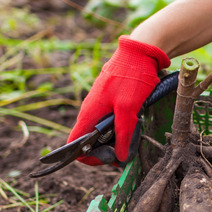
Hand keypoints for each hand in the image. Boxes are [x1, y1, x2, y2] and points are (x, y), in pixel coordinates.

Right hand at [67, 35, 169, 165]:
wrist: (138, 53)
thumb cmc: (131, 79)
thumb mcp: (129, 110)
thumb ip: (123, 134)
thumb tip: (120, 158)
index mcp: (88, 113)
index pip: (73, 144)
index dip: (87, 157)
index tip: (108, 159)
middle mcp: (90, 111)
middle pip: (88, 141)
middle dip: (105, 150)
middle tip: (125, 150)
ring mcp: (99, 105)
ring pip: (100, 132)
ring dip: (114, 139)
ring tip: (132, 137)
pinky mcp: (109, 101)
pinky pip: (109, 121)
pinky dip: (119, 127)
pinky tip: (134, 124)